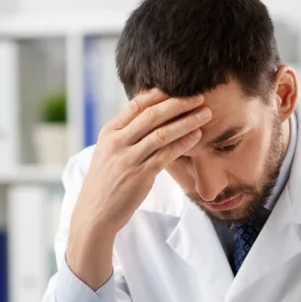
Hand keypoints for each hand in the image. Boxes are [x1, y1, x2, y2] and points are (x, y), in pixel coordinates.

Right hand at [66, 89, 210, 288]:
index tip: (180, 88)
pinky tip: (197, 136)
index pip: (136, 105)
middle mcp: (117, 142)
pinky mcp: (139, 176)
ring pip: (162, 133)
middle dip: (179, 103)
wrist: (95, 213)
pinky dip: (183, 143)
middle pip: (152, 115)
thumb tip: (151, 117)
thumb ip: (126, 135)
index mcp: (109, 132)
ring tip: (205, 114)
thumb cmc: (106, 183)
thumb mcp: (109, 152)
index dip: (160, 94)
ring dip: (187, 121)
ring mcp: (128, 159)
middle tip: (199, 96)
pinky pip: (166, 155)